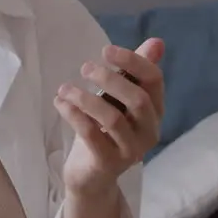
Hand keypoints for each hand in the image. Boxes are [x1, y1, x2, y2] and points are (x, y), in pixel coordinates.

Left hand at [56, 37, 164, 198]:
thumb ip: (134, 72)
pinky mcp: (109, 163)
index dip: (133, 61)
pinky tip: (60, 103)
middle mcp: (149, 130)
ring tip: (64, 88)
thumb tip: (157, 42)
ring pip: (112, 118)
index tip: (106, 50)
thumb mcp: (119, 99)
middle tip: (85, 68)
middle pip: (138, 99)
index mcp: (155, 110)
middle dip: (110, 79)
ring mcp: (131, 150)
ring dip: (85, 98)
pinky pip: (91, 135)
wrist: (92, 176)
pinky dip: (74, 115)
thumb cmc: (106, 131)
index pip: (154, 80)